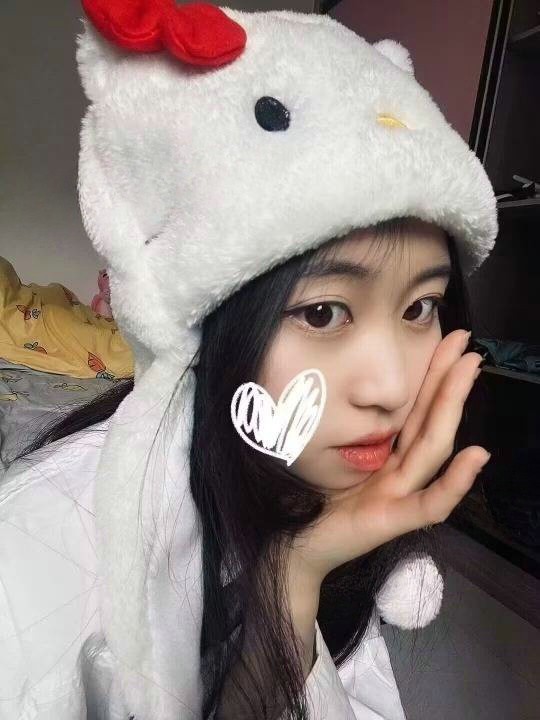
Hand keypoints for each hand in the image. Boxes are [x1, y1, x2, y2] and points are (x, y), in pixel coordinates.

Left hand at [288, 329, 489, 584]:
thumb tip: (351, 387)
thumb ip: (349, 431)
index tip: (449, 339)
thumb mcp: (331, 457)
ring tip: (470, 371)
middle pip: (431, 421)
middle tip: (468, 345)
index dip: (433, 376)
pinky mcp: (393, 520)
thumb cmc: (310, 502)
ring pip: (433, 449)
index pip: (417, 409)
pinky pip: (429, 502)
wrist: (295, 547)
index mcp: (387, 455)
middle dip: (449, 381)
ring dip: (453, 407)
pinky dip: (455, 481)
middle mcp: (399, 472)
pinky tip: (476, 455)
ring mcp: (399, 495)